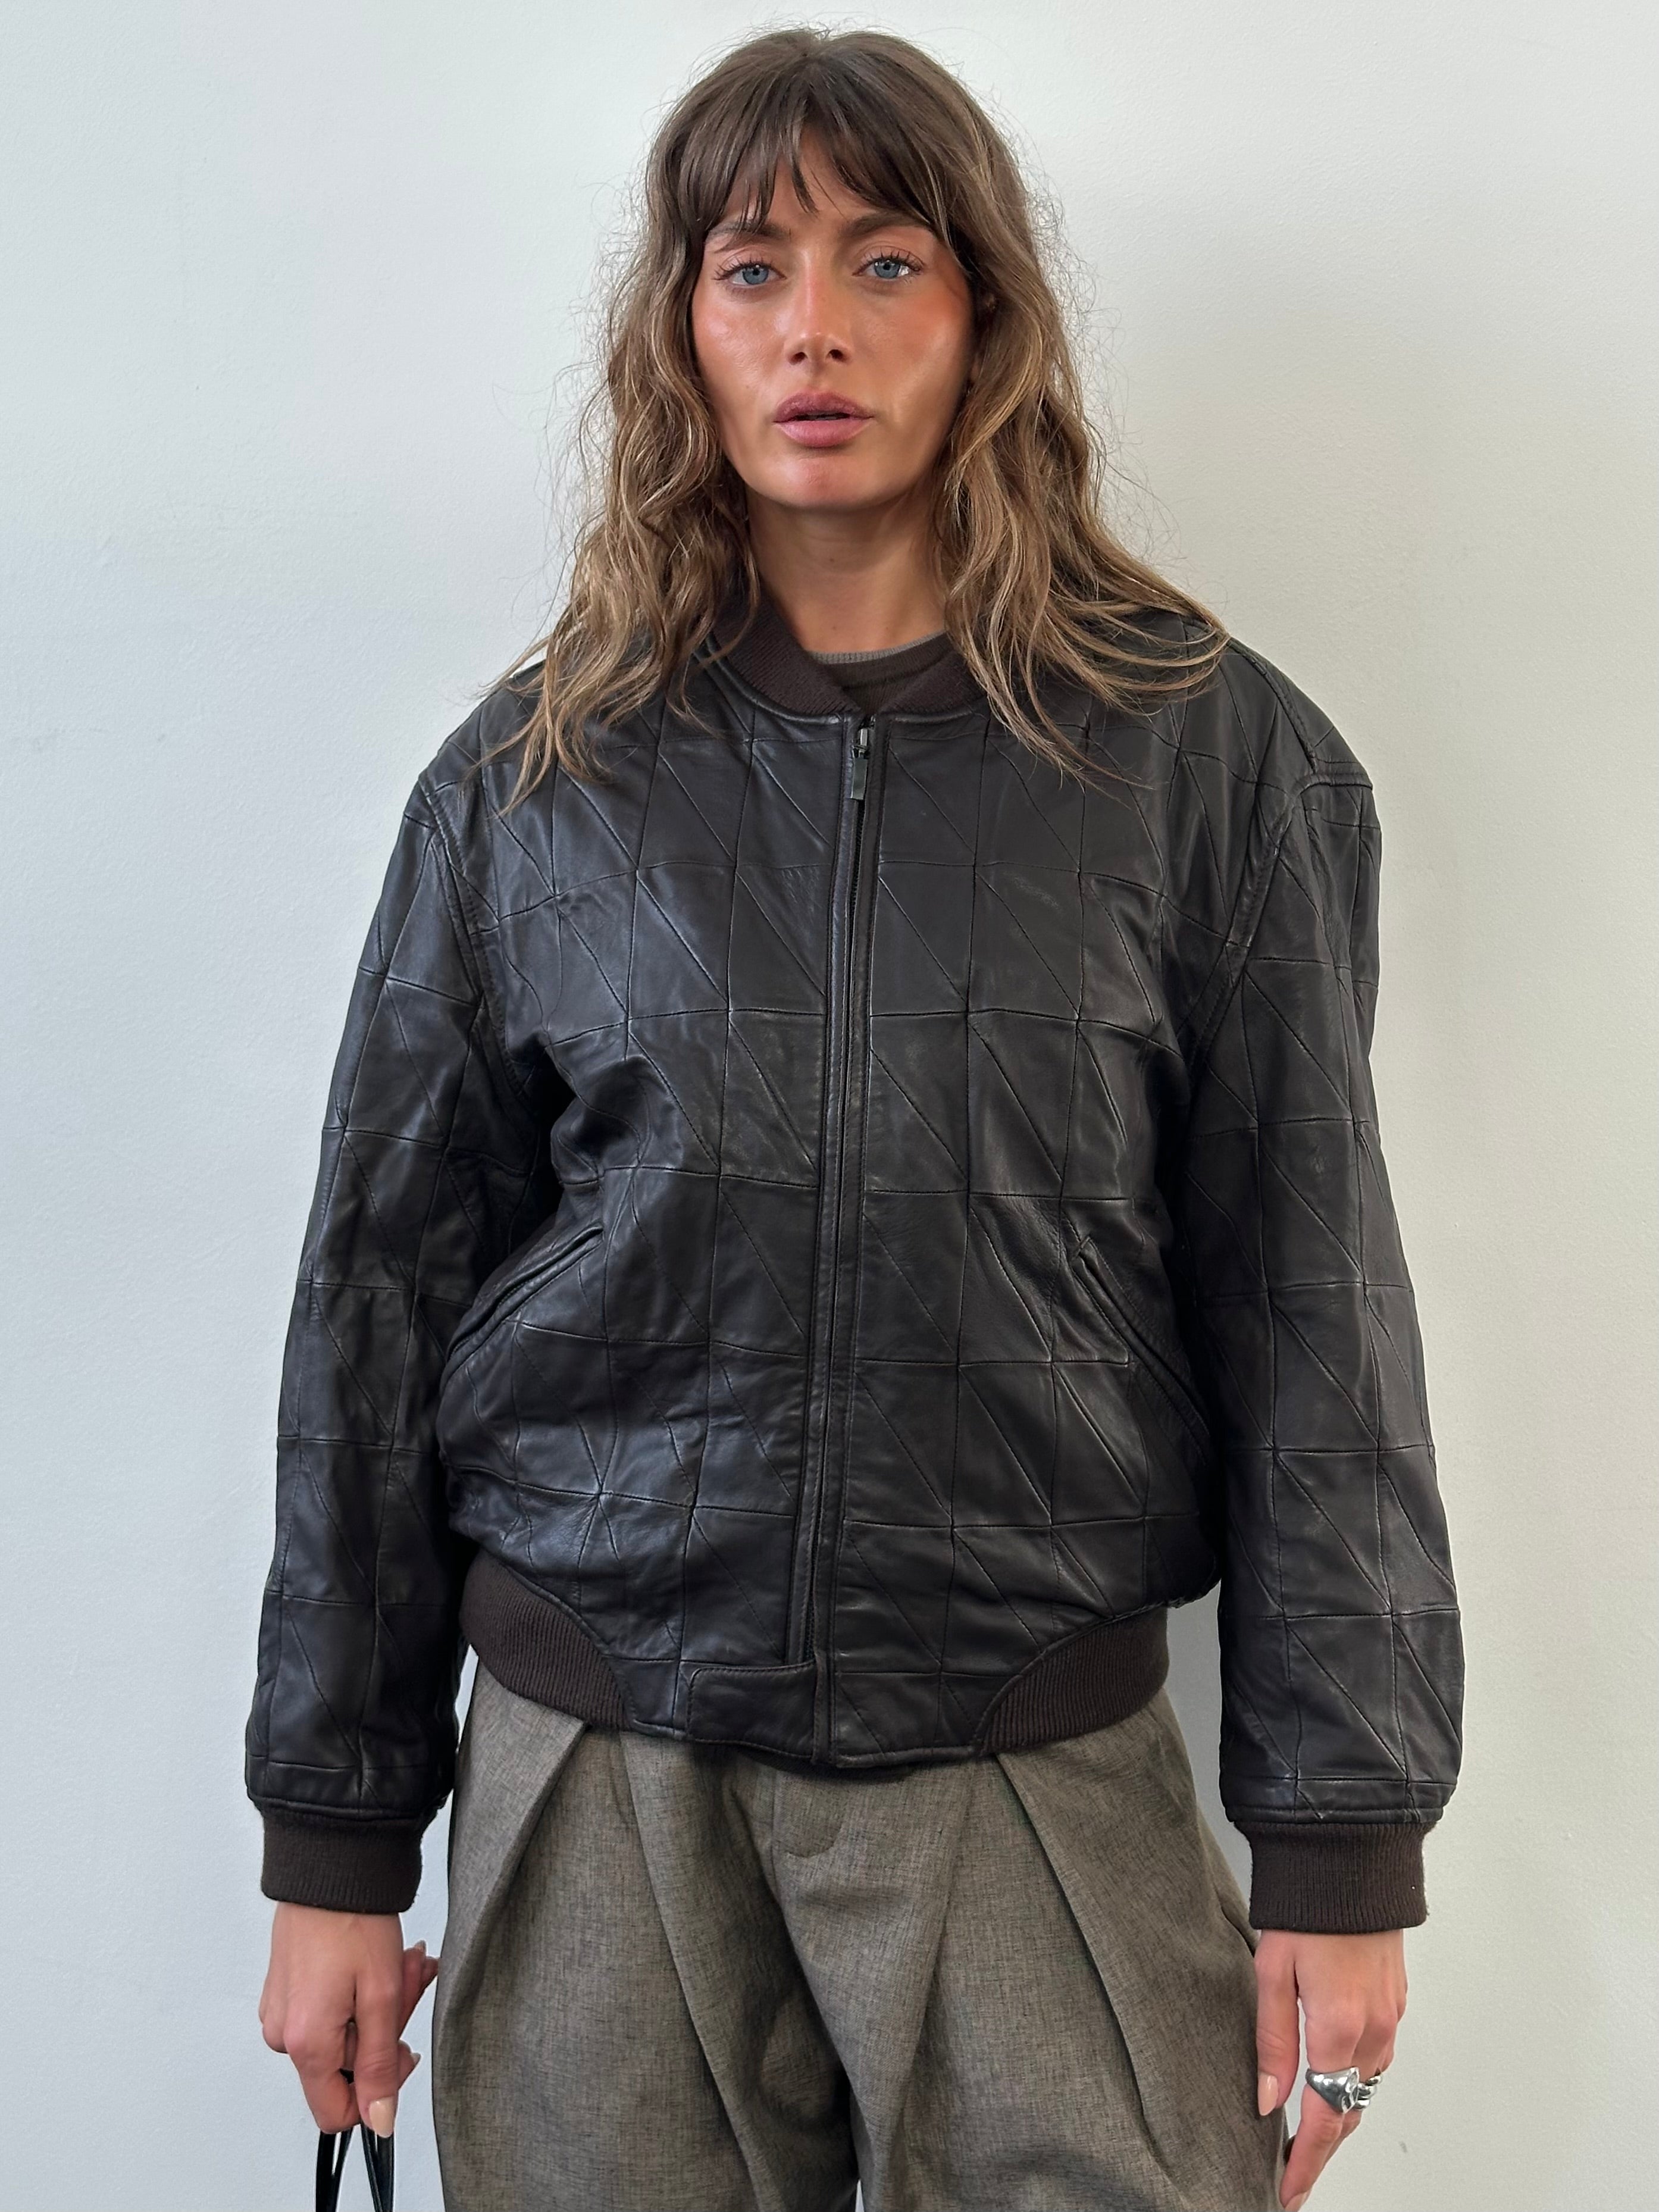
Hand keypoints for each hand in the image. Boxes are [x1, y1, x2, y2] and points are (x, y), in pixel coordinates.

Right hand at [258, 1903, 441, 2134]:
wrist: (328, 1867)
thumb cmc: (352, 1921)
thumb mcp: (381, 1998)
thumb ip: (379, 2066)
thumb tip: (379, 2121)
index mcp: (305, 2044)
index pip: (337, 2112)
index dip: (377, 2092)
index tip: (400, 2051)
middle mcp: (283, 2035)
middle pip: (345, 2065)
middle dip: (385, 2028)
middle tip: (408, 1981)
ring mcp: (281, 2010)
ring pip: (342, 2032)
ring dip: (377, 2003)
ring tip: (398, 1962)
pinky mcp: (286, 1989)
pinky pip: (328, 2009)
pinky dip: (358, 1989)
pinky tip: (376, 1958)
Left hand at [1254, 1929, 1406, 2210]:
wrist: (1349, 1858)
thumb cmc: (1306, 1907)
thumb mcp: (1271, 1972)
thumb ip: (1272, 2041)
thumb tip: (1267, 2099)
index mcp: (1338, 2027)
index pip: (1322, 2118)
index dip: (1305, 2161)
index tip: (1288, 2190)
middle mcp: (1373, 2030)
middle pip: (1349, 2112)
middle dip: (1322, 2149)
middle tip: (1294, 2173)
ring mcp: (1390, 2017)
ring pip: (1366, 2088)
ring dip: (1340, 2116)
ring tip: (1308, 2138)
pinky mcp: (1395, 2002)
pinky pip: (1377, 2058)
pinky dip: (1356, 2081)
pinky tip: (1336, 2083)